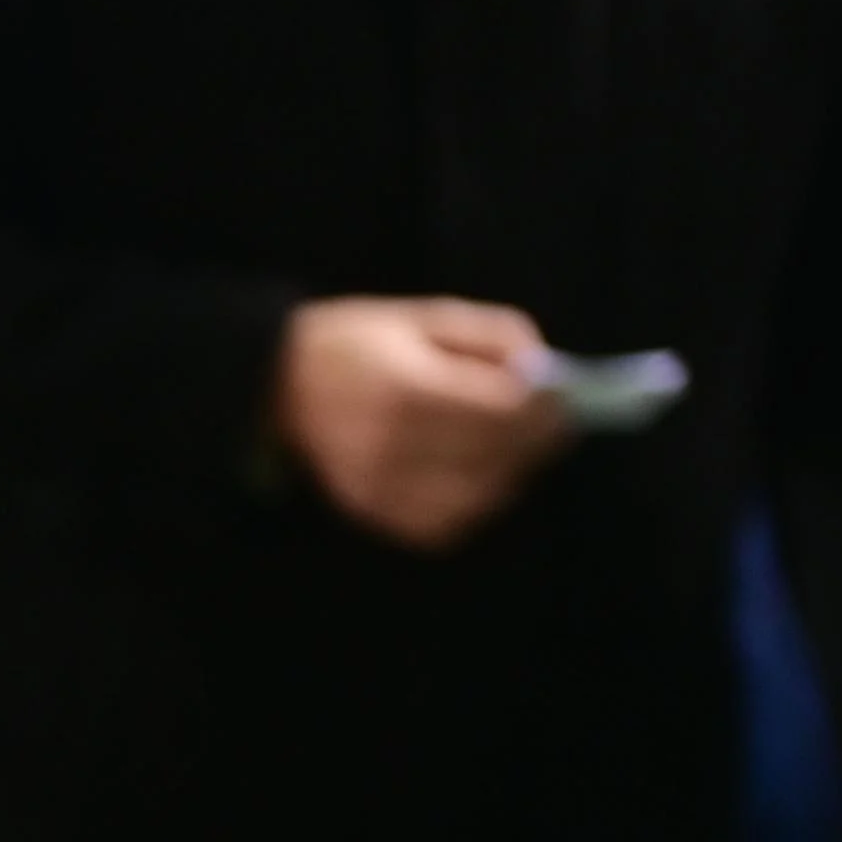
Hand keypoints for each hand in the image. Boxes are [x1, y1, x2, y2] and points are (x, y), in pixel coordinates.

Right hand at [272, 297, 571, 551]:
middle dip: (538, 439)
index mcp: (407, 389)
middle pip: (497, 456)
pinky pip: (445, 525)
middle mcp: (393, 447)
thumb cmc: (355, 343)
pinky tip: (475, 477)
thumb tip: (544, 370)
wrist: (274, 387)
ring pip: (479, 498)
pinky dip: (474, 504)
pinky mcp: (373, 514)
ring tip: (512, 446)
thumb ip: (491, 337)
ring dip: (510, 473)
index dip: (547, 407)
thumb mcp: (424, 317)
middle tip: (554, 421)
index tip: (566, 394)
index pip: (503, 412)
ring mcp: (381, 489)